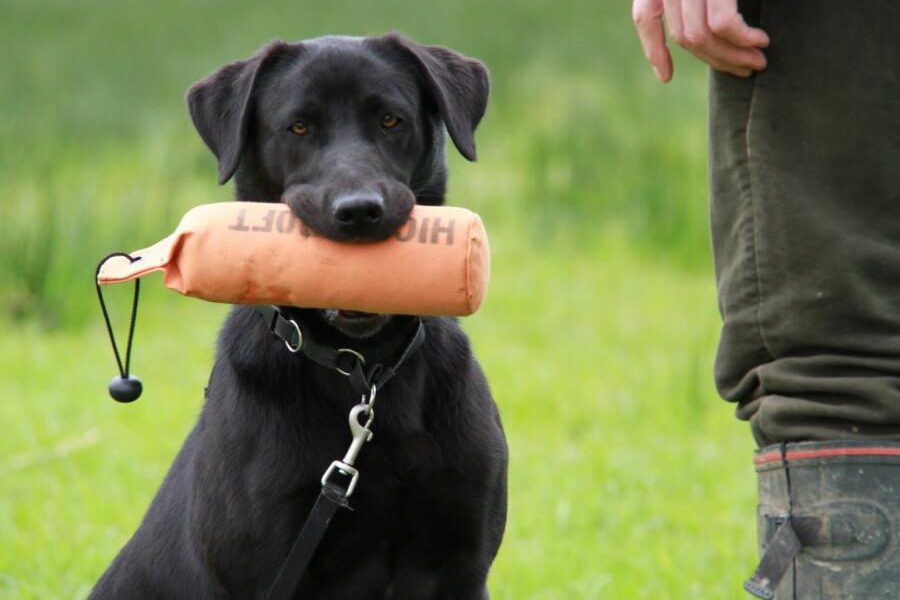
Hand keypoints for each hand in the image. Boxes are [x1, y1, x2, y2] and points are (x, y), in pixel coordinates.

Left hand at [632, 0, 768, 81]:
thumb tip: (702, 30)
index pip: (645, 16)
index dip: (653, 48)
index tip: (665, 77)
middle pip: (683, 35)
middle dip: (715, 59)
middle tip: (744, 70)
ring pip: (702, 36)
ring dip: (732, 56)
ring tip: (756, 62)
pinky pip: (723, 24)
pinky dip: (742, 39)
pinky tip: (760, 41)